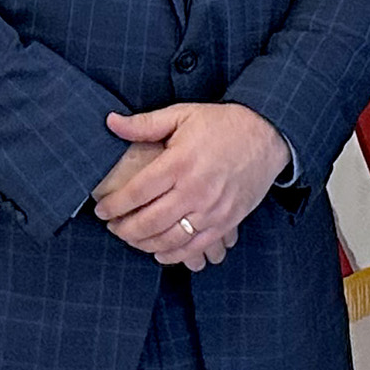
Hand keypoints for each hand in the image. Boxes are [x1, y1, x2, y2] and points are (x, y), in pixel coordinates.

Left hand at [93, 103, 287, 269]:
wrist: (267, 135)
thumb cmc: (223, 125)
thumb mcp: (183, 115)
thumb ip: (144, 124)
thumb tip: (111, 122)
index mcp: (179, 163)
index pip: (136, 192)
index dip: (114, 205)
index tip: (102, 209)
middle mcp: (195, 190)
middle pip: (149, 222)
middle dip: (123, 229)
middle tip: (112, 226)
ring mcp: (212, 209)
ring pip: (169, 239)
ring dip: (144, 243)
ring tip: (131, 237)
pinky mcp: (226, 221)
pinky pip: (195, 247)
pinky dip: (173, 254)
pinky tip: (159, 251)